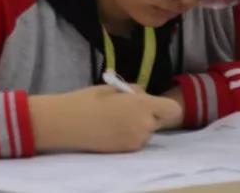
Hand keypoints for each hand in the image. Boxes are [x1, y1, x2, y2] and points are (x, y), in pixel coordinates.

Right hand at [30, 85, 182, 152]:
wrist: (66, 123)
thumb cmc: (85, 100)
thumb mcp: (111, 88)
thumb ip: (132, 91)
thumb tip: (143, 95)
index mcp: (141, 105)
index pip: (173, 109)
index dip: (164, 106)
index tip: (150, 103)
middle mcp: (144, 125)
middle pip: (159, 120)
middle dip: (148, 115)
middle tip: (125, 109)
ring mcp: (137, 140)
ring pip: (148, 131)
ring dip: (137, 125)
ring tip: (113, 119)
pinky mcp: (128, 150)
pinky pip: (137, 140)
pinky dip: (128, 134)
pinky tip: (109, 128)